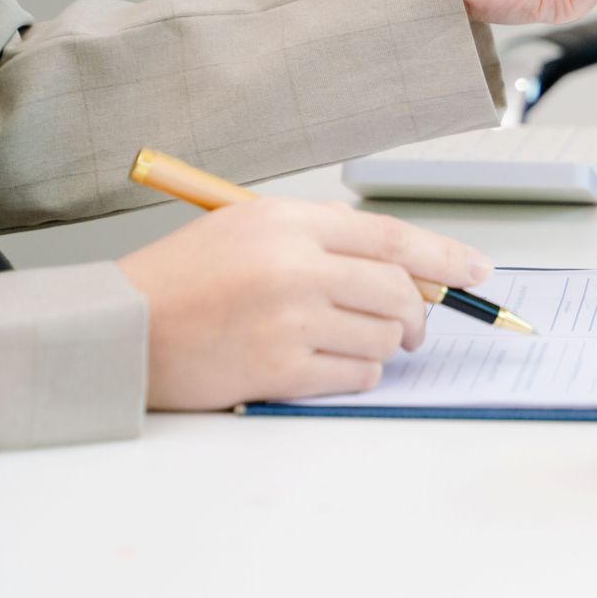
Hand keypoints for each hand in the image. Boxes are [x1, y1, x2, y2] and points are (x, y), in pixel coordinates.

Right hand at [116, 199, 491, 410]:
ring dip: (384, 346)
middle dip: (418, 313)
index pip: (391, 238)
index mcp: (288, 221)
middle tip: (416, 326)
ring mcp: (290, 319)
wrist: (118, 331)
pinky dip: (359, 375)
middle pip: (398, 290)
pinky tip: (332, 367)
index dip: (444, 256)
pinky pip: (356, 376)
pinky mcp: (279, 370)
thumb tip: (403, 267)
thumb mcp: (250, 230)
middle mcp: (294, 266)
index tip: (477, 270)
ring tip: (352, 343)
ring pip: (383, 337)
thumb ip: (323, 239)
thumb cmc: (182, 280)